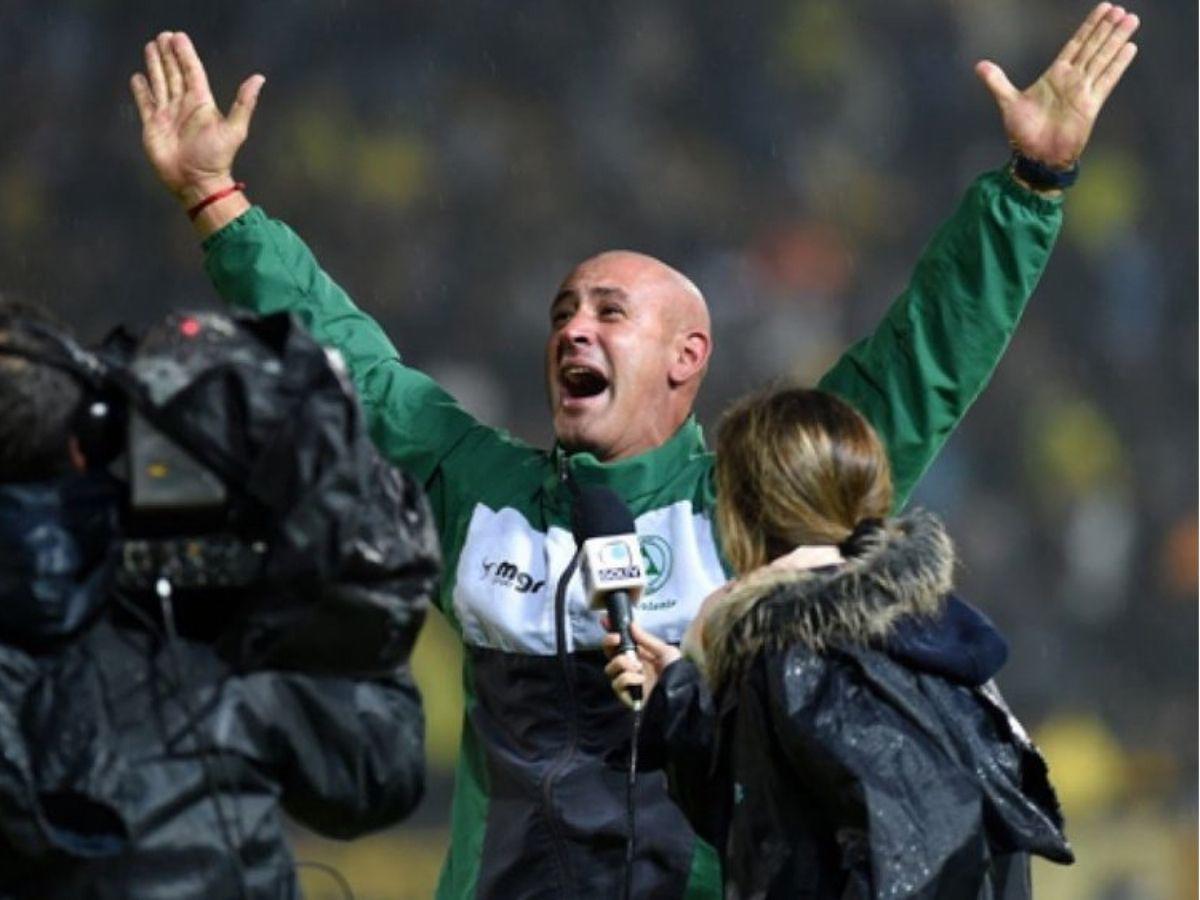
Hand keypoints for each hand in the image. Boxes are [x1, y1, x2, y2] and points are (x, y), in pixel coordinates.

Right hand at [130, 32, 264, 206]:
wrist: (197, 182)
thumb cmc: (217, 158)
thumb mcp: (235, 129)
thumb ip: (244, 102)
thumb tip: (259, 78)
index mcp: (202, 103)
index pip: (192, 71)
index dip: (185, 54)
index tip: (178, 37)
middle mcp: (184, 106)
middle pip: (174, 73)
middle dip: (168, 55)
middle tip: (162, 36)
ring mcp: (168, 115)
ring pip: (160, 83)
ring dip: (155, 66)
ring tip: (150, 47)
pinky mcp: (153, 126)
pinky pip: (146, 103)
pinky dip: (141, 90)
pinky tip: (138, 78)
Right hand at [602, 623, 680, 708]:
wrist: (679, 695)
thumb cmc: (675, 672)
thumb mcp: (665, 651)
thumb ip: (646, 639)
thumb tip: (632, 624)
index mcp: (640, 655)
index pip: (621, 642)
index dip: (612, 631)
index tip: (605, 621)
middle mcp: (630, 667)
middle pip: (609, 652)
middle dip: (609, 642)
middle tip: (617, 639)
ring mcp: (627, 681)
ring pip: (610, 667)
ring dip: (622, 662)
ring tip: (638, 666)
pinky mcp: (625, 695)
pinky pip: (617, 682)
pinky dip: (628, 678)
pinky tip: (641, 680)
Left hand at [975, 3, 1138, 168]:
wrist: (1035, 156)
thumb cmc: (1023, 133)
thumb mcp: (1008, 102)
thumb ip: (997, 82)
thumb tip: (979, 65)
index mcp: (1055, 75)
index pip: (1076, 44)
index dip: (1089, 26)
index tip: (1104, 8)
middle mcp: (1072, 80)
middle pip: (1093, 47)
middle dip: (1107, 28)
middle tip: (1122, 9)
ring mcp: (1082, 91)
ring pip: (1103, 58)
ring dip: (1117, 39)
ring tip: (1131, 20)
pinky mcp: (1090, 105)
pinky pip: (1107, 80)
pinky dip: (1117, 64)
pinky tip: (1130, 48)